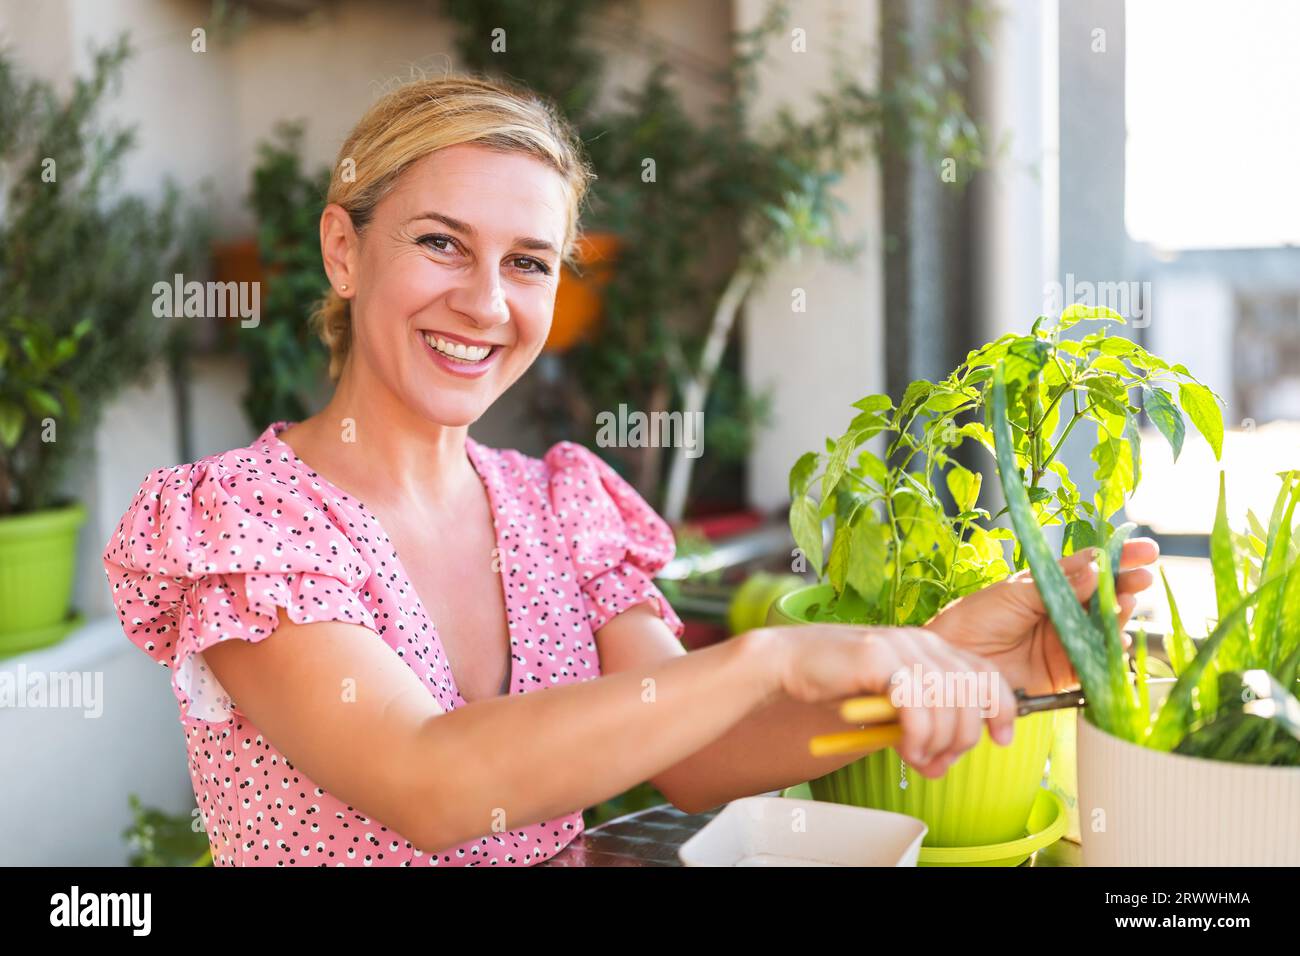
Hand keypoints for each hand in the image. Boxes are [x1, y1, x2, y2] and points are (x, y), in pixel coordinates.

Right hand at [762, 624, 1016, 777]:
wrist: (788, 662)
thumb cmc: (835, 682)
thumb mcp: (888, 706)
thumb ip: (920, 725)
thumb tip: (943, 761)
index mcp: (931, 646)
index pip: (985, 672)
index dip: (1003, 708)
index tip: (1001, 739)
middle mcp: (922, 641)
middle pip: (972, 693)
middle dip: (963, 738)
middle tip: (940, 763)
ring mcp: (902, 646)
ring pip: (948, 703)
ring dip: (938, 742)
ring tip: (917, 759)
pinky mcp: (879, 657)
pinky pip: (917, 705)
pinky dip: (918, 735)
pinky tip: (904, 747)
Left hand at [927, 539, 1159, 695]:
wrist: (953, 663)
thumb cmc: (974, 620)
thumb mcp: (1015, 594)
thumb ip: (1057, 586)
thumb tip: (1096, 569)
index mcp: (1047, 585)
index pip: (1089, 568)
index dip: (1117, 558)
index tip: (1144, 549)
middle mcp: (1061, 611)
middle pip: (1104, 596)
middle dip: (1126, 584)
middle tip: (1143, 576)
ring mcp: (1065, 640)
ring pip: (1104, 626)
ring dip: (1119, 615)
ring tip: (1125, 603)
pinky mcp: (1066, 671)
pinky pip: (1097, 662)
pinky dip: (1110, 652)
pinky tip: (1117, 640)